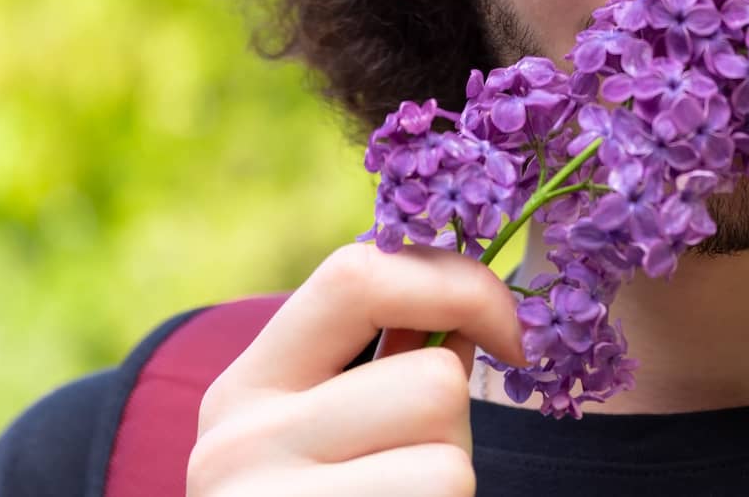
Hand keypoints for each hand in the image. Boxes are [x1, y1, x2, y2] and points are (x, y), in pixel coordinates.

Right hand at [187, 242, 526, 495]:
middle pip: (433, 386)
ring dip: (449, 493)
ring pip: (451, 467)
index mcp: (243, 389)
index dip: (460, 286)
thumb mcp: (319, 433)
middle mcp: (237, 448)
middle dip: (453, 433)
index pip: (358, 274)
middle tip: (404, 477)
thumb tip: (478, 303)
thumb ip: (384, 365)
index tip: (511, 335)